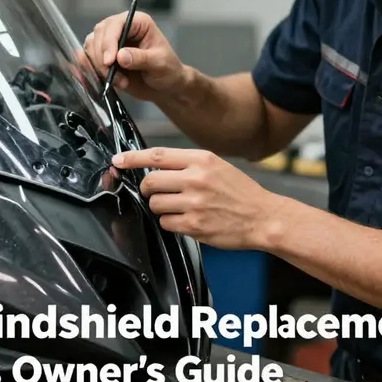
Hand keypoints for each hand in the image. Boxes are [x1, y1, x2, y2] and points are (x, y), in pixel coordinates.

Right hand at [83, 11, 184, 100]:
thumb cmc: (168, 70)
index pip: (116, 24)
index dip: (109, 42)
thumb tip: (121, 56)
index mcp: (137, 23)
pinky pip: (88, 60)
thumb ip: (141, 58)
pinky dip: (89, 70)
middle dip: (102, 58)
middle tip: (113, 76)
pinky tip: (99, 81)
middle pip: (99, 35)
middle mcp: (121, 29)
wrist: (165, 87)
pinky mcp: (103, 58)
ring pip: (91, 47)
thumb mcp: (159, 64)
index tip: (110, 61)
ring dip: (98, 67)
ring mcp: (110, 43)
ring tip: (118, 82)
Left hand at [112, 147, 283, 249]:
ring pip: (155, 204)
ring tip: (180, 207)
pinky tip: (187, 219)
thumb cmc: (239, 191)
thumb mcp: (216, 166)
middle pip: (149, 181)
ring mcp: (194, 203)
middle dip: (148, 188)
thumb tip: (153, 166)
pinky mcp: (194, 225)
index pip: (157, 155)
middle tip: (158, 192)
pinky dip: (171, 222)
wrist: (263, 217)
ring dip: (161, 207)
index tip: (118, 160)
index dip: (132, 158)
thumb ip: (187, 164)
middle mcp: (196, 179)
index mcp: (201, 160)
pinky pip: (165, 223)